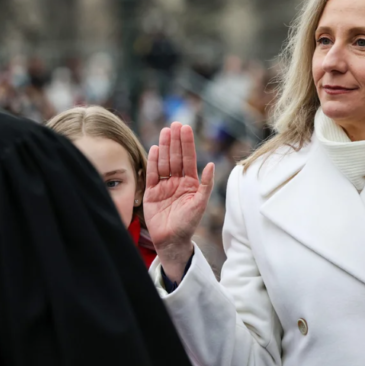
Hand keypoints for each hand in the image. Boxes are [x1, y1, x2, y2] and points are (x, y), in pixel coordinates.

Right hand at [144, 122, 213, 280]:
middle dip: (175, 141)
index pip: (188, 159)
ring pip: (164, 162)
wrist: (172, 240)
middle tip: (175, 124)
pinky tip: (155, 148)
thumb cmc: (189, 223)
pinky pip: (152, 174)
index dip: (187, 143)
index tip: (185, 128)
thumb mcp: (201, 203)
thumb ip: (206, 184)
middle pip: (175, 157)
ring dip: (165, 147)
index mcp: (190, 182)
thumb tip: (212, 165)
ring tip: (165, 131)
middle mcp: (177, 181)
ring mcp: (164, 185)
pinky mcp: (152, 192)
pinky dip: (153, 161)